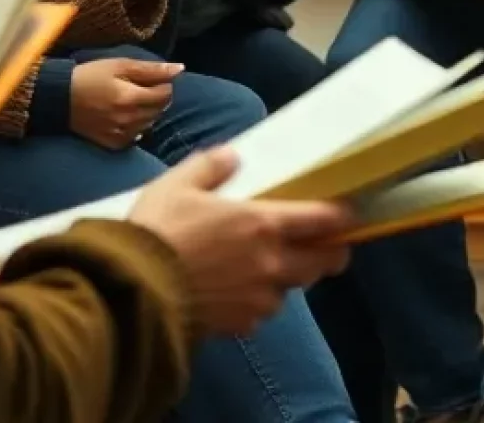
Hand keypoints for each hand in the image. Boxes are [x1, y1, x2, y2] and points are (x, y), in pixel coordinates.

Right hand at [70, 57, 182, 149]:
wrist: (60, 99)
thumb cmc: (91, 76)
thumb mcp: (120, 65)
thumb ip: (152, 69)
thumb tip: (180, 69)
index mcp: (131, 98)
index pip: (166, 94)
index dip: (164, 84)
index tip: (153, 79)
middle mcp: (128, 120)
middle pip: (160, 110)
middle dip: (158, 98)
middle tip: (142, 88)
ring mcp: (121, 135)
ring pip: (151, 123)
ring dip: (149, 111)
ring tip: (132, 100)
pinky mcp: (113, 144)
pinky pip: (137, 136)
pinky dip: (137, 125)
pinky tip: (125, 115)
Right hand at [130, 148, 354, 337]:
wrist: (133, 293)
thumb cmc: (159, 231)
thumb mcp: (180, 184)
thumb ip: (212, 167)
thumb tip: (233, 157)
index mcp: (263, 224)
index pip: (322, 220)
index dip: (342, 216)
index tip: (351, 212)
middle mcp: (271, 263)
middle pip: (322, 261)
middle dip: (331, 251)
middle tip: (328, 242)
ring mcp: (257, 299)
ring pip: (292, 288)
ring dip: (292, 276)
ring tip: (277, 264)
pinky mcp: (239, 325)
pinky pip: (263, 311)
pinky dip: (261, 300)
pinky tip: (243, 290)